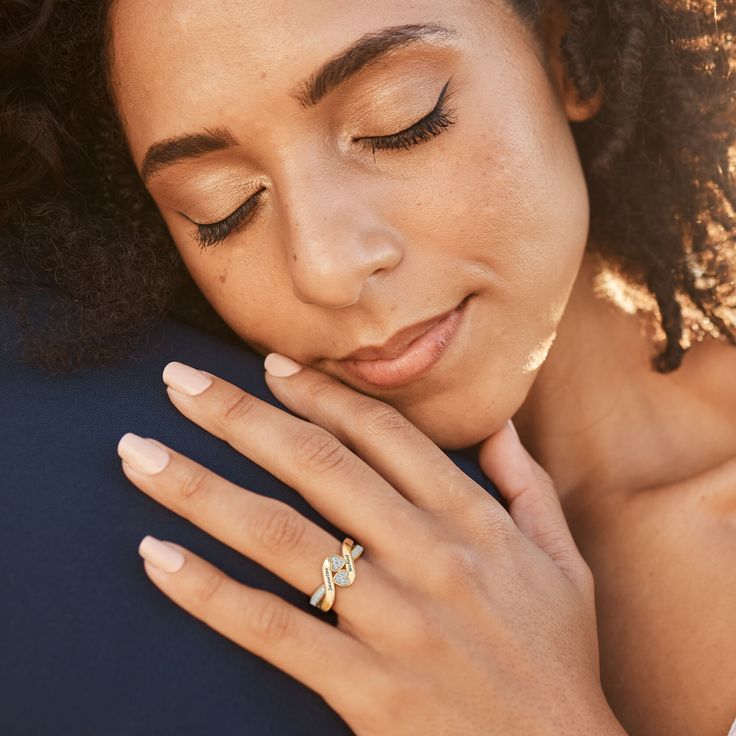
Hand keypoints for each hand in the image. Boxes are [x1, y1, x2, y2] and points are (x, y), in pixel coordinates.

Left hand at [117, 356, 625, 735]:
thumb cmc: (558, 662)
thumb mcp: (564, 562)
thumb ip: (529, 486)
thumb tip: (501, 426)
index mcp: (473, 522)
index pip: (381, 435)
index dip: (319, 395)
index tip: (267, 366)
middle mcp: (429, 557)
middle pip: (317, 466)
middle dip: (239, 416)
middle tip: (179, 381)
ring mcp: (394, 621)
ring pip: (279, 536)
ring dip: (201, 488)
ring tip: (139, 452)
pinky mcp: (364, 687)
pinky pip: (270, 628)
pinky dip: (206, 592)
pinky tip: (155, 556)